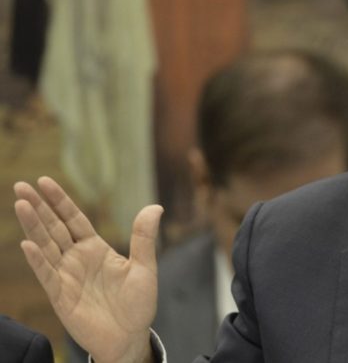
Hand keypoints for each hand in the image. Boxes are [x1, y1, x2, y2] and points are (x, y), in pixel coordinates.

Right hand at [13, 177, 160, 362]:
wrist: (130, 337)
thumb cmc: (138, 304)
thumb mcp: (145, 267)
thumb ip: (144, 238)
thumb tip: (155, 206)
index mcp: (96, 248)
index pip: (73, 219)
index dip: (59, 201)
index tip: (44, 181)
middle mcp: (77, 259)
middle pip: (54, 228)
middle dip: (39, 207)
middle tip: (20, 186)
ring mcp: (66, 276)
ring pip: (46, 246)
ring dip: (33, 227)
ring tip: (20, 205)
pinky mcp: (61, 296)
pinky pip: (47, 275)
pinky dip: (38, 260)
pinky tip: (27, 244)